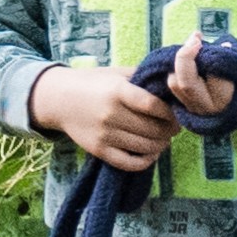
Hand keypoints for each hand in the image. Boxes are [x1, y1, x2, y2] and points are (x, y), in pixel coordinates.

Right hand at [26, 62, 174, 173]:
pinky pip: (129, 163)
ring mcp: (104, 135)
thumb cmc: (94, 83)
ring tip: (164, 139)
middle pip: (152, 129)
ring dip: (161, 145)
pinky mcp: (99, 150)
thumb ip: (143, 77)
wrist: (60, 99)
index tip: (176, 112)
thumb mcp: (117, 73)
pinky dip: (146, 161)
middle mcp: (111, 114)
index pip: (152, 105)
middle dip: (170, 130)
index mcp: (117, 91)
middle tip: (174, 127)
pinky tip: (151, 153)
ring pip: (145, 147)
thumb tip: (173, 79)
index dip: (169, 112)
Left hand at [155, 39, 236, 123]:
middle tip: (197, 36)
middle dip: (186, 56)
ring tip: (197, 44)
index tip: (231, 45)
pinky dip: (178, 66)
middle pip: (185, 83)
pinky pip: (172, 83)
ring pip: (174, 82)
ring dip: (181, 60)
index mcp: (228, 105)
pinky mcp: (187, 104)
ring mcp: (194, 109)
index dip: (221, 57)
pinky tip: (193, 53)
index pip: (215, 78)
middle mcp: (207, 110)